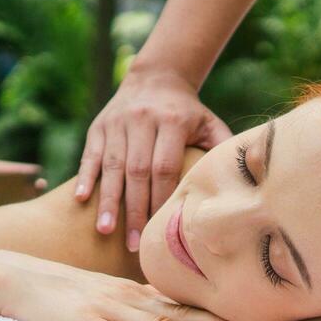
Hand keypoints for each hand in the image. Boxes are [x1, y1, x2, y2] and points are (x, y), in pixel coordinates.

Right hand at [0, 250, 251, 320]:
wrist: (13, 279)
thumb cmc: (56, 291)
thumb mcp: (99, 295)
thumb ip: (127, 307)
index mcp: (130, 292)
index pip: (179, 301)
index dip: (213, 309)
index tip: (246, 314)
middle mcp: (127, 298)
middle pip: (179, 312)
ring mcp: (108, 310)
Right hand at [75, 67, 232, 251]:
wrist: (156, 77)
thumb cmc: (188, 112)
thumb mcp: (209, 123)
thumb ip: (221, 149)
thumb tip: (239, 184)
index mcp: (171, 122)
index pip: (164, 167)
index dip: (160, 199)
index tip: (160, 228)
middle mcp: (142, 120)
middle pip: (136, 171)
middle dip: (134, 210)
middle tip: (133, 243)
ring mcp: (117, 123)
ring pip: (110, 166)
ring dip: (107, 201)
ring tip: (105, 231)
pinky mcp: (98, 126)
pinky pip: (90, 154)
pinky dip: (85, 177)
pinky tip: (80, 200)